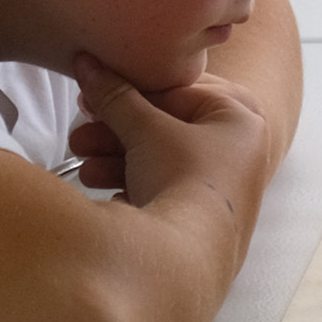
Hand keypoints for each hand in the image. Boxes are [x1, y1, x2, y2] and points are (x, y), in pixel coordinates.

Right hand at [65, 50, 272, 206]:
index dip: (128, 92)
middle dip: (116, 132)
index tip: (91, 95)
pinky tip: (102, 191)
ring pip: (160, 161)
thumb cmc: (183, 181)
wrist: (190, 258)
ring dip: (116, 160)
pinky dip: (132, 186)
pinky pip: (163, 190)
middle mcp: (241, 152)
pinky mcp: (204, 217)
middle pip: (166, 129)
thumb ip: (114, 95)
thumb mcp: (145, 129)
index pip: (175, 92)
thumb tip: (86, 63)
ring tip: (83, 166)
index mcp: (240, 119)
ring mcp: (224, 187)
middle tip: (80, 133)